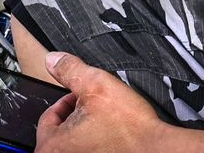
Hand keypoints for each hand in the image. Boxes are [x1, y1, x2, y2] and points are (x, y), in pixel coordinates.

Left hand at [36, 52, 167, 152]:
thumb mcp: (96, 85)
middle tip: (97, 109)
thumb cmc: (130, 128)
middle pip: (61, 130)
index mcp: (53, 146)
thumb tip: (53, 60)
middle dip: (77, 115)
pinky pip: (89, 150)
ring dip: (87, 129)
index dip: (67, 100)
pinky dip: (97, 142)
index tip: (82, 98)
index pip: (48, 116)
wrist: (156, 149)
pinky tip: (112, 135)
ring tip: (107, 122)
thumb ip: (70, 70)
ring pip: (76, 141)